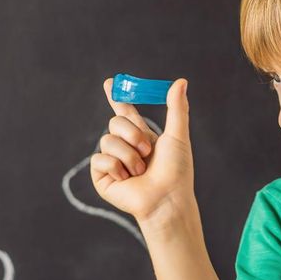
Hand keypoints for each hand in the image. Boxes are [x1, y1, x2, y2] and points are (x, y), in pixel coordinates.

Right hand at [90, 77, 193, 224]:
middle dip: (132, 134)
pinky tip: (127, 179)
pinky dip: (116, 167)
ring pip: (107, 140)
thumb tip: (181, 81)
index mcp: (142, 136)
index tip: (110, 82)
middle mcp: (125, 147)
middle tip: (147, 151)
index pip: (126, 113)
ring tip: (140, 171)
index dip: (116, 98)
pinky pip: (100, 159)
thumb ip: (176, 108)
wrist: (167, 198)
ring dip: (129, 155)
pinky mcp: (102, 176)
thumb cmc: (176, 171)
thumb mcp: (178, 136)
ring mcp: (112, 161)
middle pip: (115, 122)